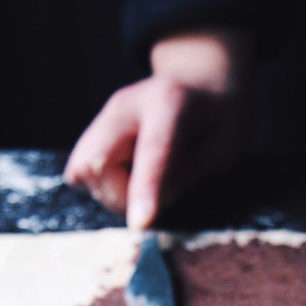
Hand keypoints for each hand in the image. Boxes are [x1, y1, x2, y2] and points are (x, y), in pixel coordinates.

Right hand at [64, 30, 252, 227]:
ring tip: (146, 181)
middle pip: (97, 164)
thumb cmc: (220, 117)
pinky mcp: (92, 132)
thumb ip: (186, 176)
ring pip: (83, 172)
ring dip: (113, 192)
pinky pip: (82, 173)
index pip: (152, 150)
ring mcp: (103, 117)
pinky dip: (103, 185)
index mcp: (170, 102)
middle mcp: (126, 105)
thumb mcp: (224, 148)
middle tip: (156, 195)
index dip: (145, 189)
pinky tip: (129, 174)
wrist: (199, 80)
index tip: (140, 224)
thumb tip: (148, 208)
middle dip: (121, 196)